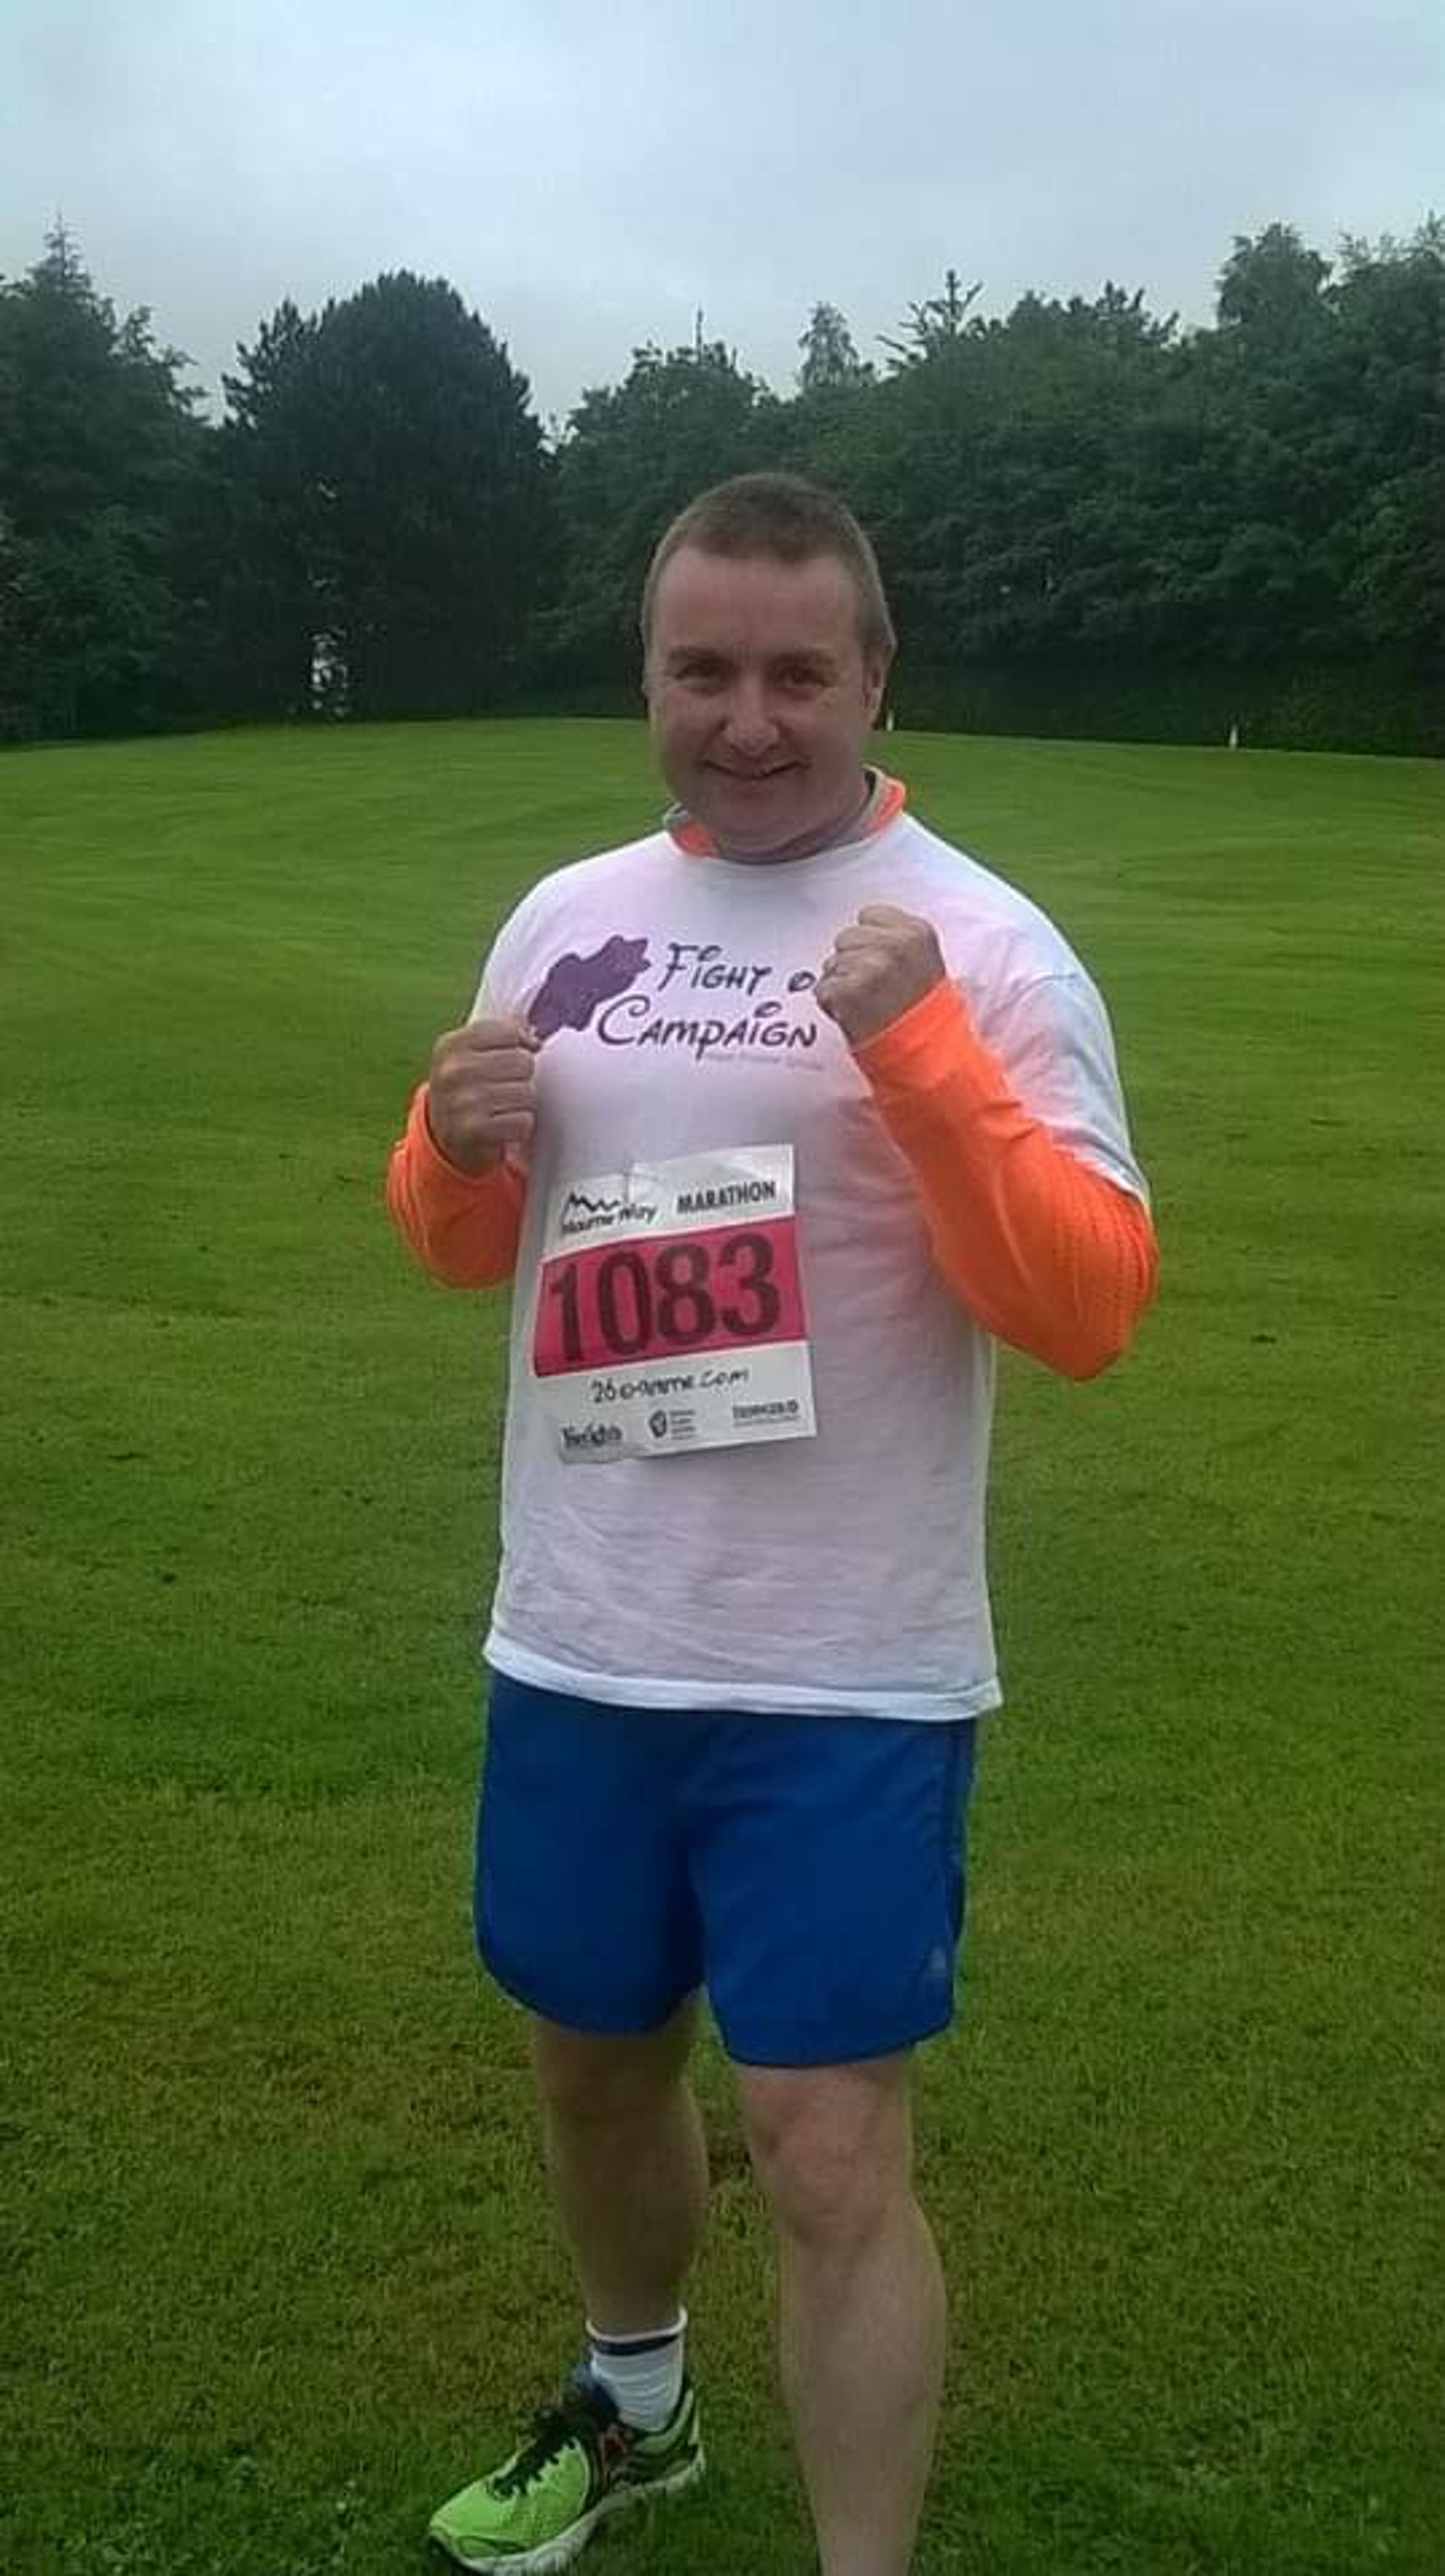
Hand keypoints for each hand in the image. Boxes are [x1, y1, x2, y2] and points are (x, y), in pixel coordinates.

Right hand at [426, 1016, 539, 1172]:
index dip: (518, 1046)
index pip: (508, 1032)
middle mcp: (453, 1071)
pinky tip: (503, 1127)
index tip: (507, 1060)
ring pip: (527, 1092)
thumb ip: (500, 1036)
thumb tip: (534, 1033)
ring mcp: (462, 1101)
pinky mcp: (475, 1130)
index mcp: (451, 1045)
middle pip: (523, 1061)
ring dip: (522, 1104)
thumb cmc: (468, 1090)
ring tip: (503, 1109)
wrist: (447, 1139)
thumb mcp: (470, 1056)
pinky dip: (520, 1127)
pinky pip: (523, 1120)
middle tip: (504, 1090)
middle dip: (521, 1078)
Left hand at [815, 906, 946, 1045]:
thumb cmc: (923, 1013)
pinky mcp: (848, 992)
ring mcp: (870, 968)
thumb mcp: (924, 962)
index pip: (869, 915)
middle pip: (845, 937)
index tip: (882, 964)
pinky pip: (823, 989)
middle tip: (874, 990)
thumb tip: (862, 929)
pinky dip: (832, 1006)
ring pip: (831, 964)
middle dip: (852, 962)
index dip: (869, 942)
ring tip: (867, 1005)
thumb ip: (896, 939)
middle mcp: (894, 946)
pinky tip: (856, 1017)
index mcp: (916, 933)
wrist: (927, 1056)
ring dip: (841, 985)